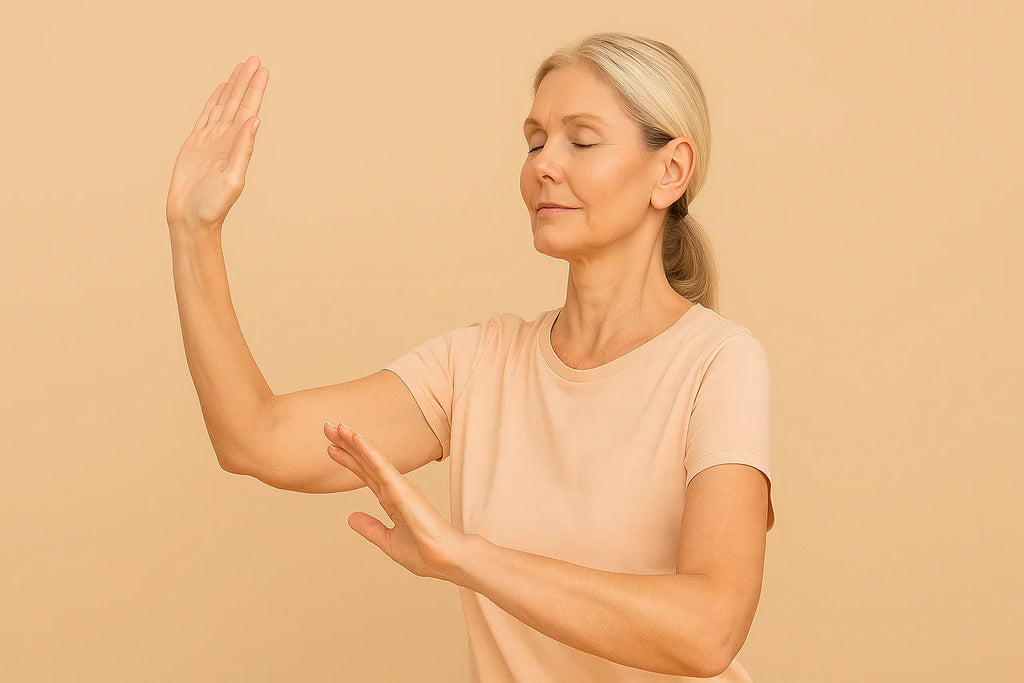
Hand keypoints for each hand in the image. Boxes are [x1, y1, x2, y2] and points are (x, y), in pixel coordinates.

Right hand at [166, 56, 268, 235]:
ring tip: (241, 68)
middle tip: (255, 59)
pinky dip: (214, 101)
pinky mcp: (194, 144)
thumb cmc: (213, 206)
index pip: (249, 111)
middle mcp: (226, 140)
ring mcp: (210, 140)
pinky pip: (205, 116)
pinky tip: (221, 90)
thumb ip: (243, 150)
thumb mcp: (233, 179)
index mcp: (238, 146)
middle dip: (246, 82)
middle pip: (237, 104)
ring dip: (233, 87)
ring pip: (223, 106)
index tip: (263, 70)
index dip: (255, 90)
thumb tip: (255, 122)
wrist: (191, 220)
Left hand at [323, 421, 468, 582]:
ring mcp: (399, 487)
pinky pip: (382, 467)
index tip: (331, 447)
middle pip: (366, 462)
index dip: (349, 460)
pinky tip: (356, 439)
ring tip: (337, 426)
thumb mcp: (388, 541)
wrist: (444, 560)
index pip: (366, 474)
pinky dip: (368, 452)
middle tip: (327, 426)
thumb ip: (371, 528)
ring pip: (372, 459)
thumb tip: (351, 518)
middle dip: (347, 444)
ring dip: (355, 442)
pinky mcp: (402, 490)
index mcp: (392, 499)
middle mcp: (395, 488)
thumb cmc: (423, 552)